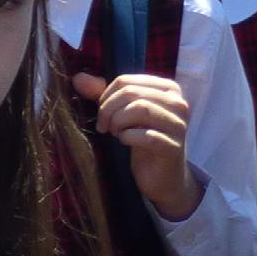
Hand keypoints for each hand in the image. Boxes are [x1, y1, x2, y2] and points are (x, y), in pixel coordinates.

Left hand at [75, 71, 199, 218]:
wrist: (164, 177)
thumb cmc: (144, 141)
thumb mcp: (125, 114)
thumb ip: (103, 95)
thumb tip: (78, 78)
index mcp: (168, 89)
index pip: (126, 81)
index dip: (106, 96)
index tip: (103, 113)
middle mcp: (178, 103)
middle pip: (131, 93)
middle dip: (109, 109)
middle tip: (103, 126)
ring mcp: (178, 125)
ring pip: (139, 109)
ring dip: (118, 122)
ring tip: (114, 132)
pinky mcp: (173, 146)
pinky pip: (144, 135)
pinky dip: (127, 137)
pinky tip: (125, 142)